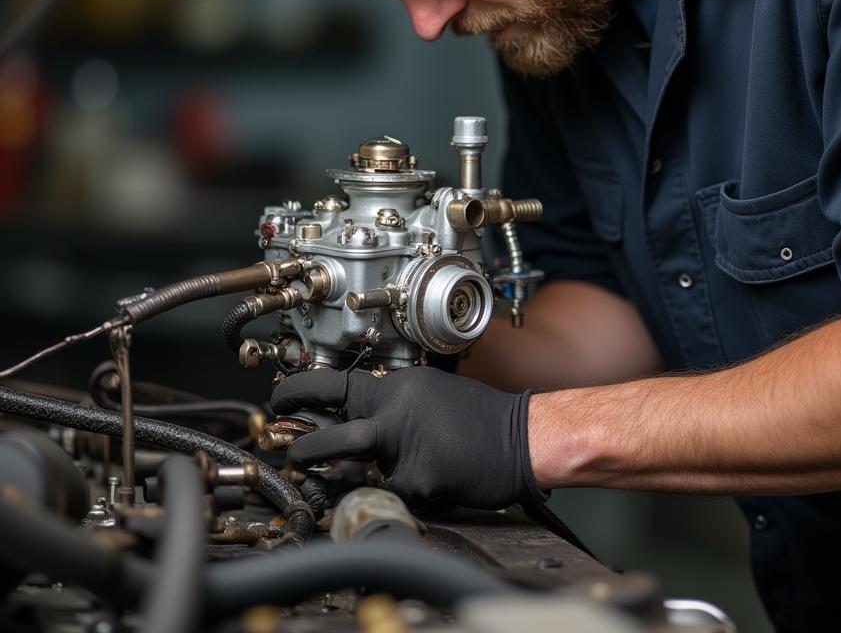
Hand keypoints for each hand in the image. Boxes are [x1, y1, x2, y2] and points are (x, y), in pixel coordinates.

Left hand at [270, 366, 546, 509]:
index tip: (278, 399)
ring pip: (357, 469)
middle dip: (304, 447)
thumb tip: (356, 422)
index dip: (300, 391)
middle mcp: (397, 409)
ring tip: (337, 482)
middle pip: (335, 431)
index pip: (338, 384)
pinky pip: (396, 495)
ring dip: (339, 479)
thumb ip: (394, 404)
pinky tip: (433, 484)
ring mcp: (405, 446)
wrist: (523, 436)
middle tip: (290, 452)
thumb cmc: (482, 417)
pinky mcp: (418, 479)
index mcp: (399, 385)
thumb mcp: (433, 393)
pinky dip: (407, 495)